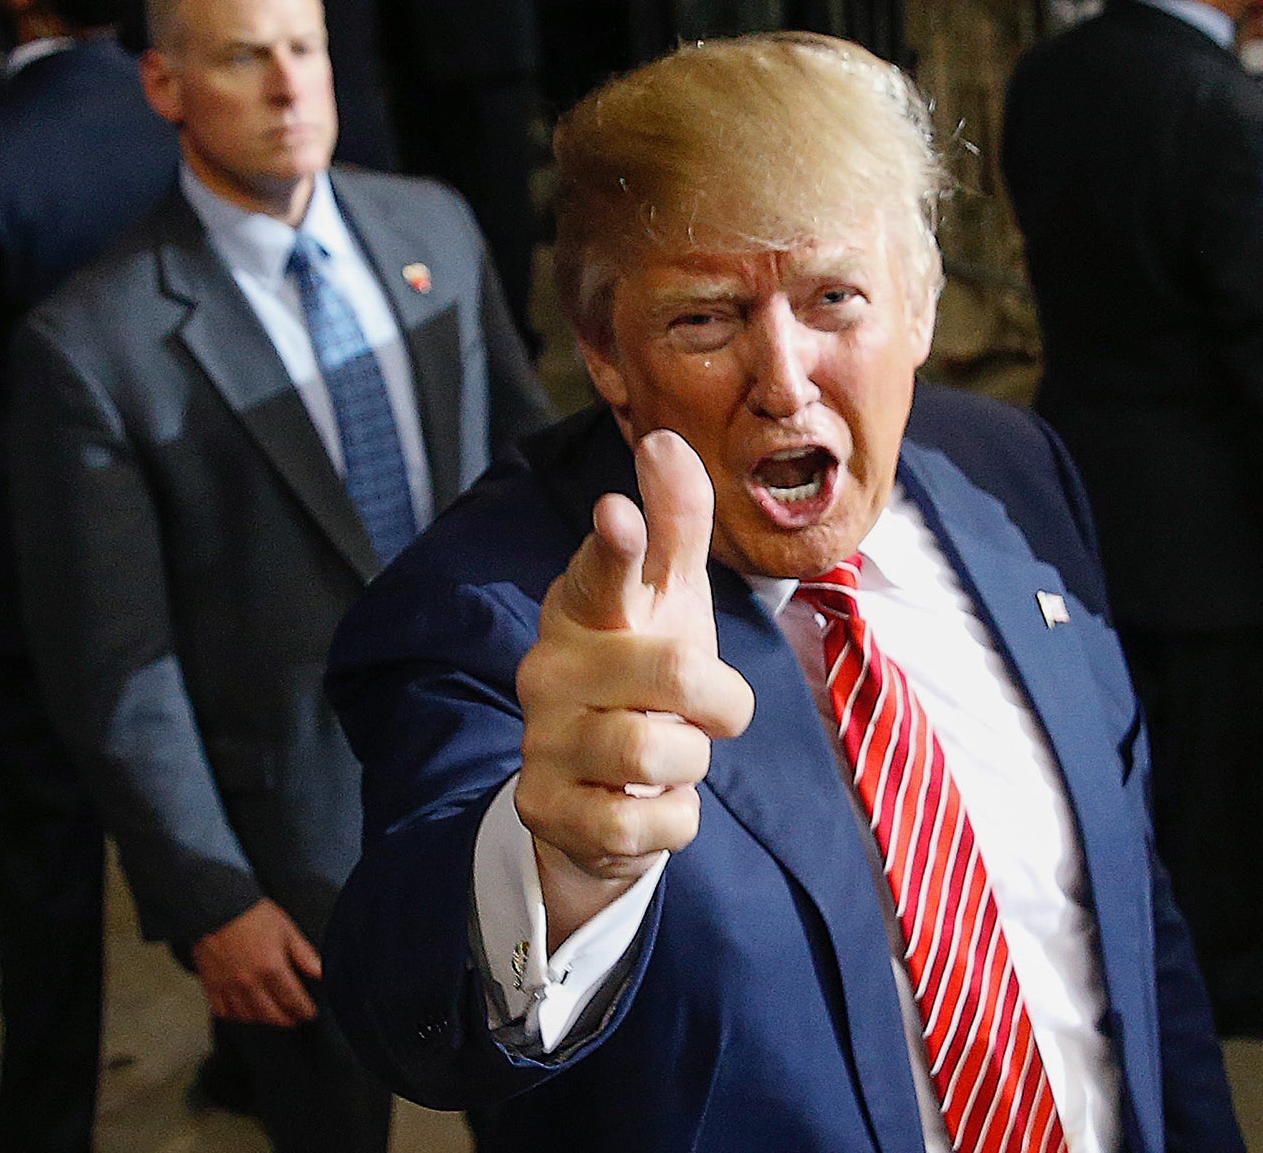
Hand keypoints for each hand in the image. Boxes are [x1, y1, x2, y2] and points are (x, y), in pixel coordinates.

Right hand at [192, 898, 322, 1026]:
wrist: (218, 906)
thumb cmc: (253, 915)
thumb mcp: (286, 930)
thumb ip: (304, 955)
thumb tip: (322, 972)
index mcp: (271, 968)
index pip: (293, 1000)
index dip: (304, 1010)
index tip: (309, 1013)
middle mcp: (250, 982)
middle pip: (271, 1015)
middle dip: (287, 1019)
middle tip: (294, 1019)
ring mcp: (229, 987)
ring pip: (248, 1017)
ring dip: (263, 1021)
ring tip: (273, 1017)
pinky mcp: (211, 986)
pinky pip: (223, 1012)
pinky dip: (236, 1016)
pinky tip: (244, 1013)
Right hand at [514, 431, 754, 948]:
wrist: (595, 798)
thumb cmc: (641, 676)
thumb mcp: (668, 600)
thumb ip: (675, 524)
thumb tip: (665, 438)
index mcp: (585, 607)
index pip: (602, 570)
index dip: (616, 546)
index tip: (617, 513)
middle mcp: (550, 667)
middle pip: (676, 670)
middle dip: (720, 701)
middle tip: (705, 711)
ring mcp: (541, 741)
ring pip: (664, 754)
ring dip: (692, 764)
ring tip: (666, 756)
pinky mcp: (546, 812)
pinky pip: (654, 824)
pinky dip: (673, 822)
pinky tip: (645, 807)